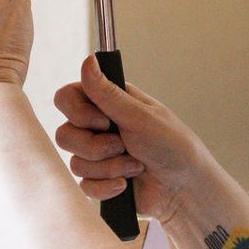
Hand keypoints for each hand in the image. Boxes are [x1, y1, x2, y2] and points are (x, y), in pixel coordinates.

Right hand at [54, 55, 206, 225]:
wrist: (184, 187)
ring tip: (135, 166)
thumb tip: (88, 61)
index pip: (66, 98)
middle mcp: (98, 126)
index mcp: (107, 102)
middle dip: (95, 147)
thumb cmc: (172, 145)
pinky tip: (126, 183)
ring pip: (75, 162)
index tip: (104, 122)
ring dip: (109, 167)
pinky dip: (107, 187)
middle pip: (64, 135)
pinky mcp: (99, 180)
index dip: (77, 113)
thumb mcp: (139, 116)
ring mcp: (97, 155)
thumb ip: (107, 93)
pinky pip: (84, 185)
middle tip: (122, 146)